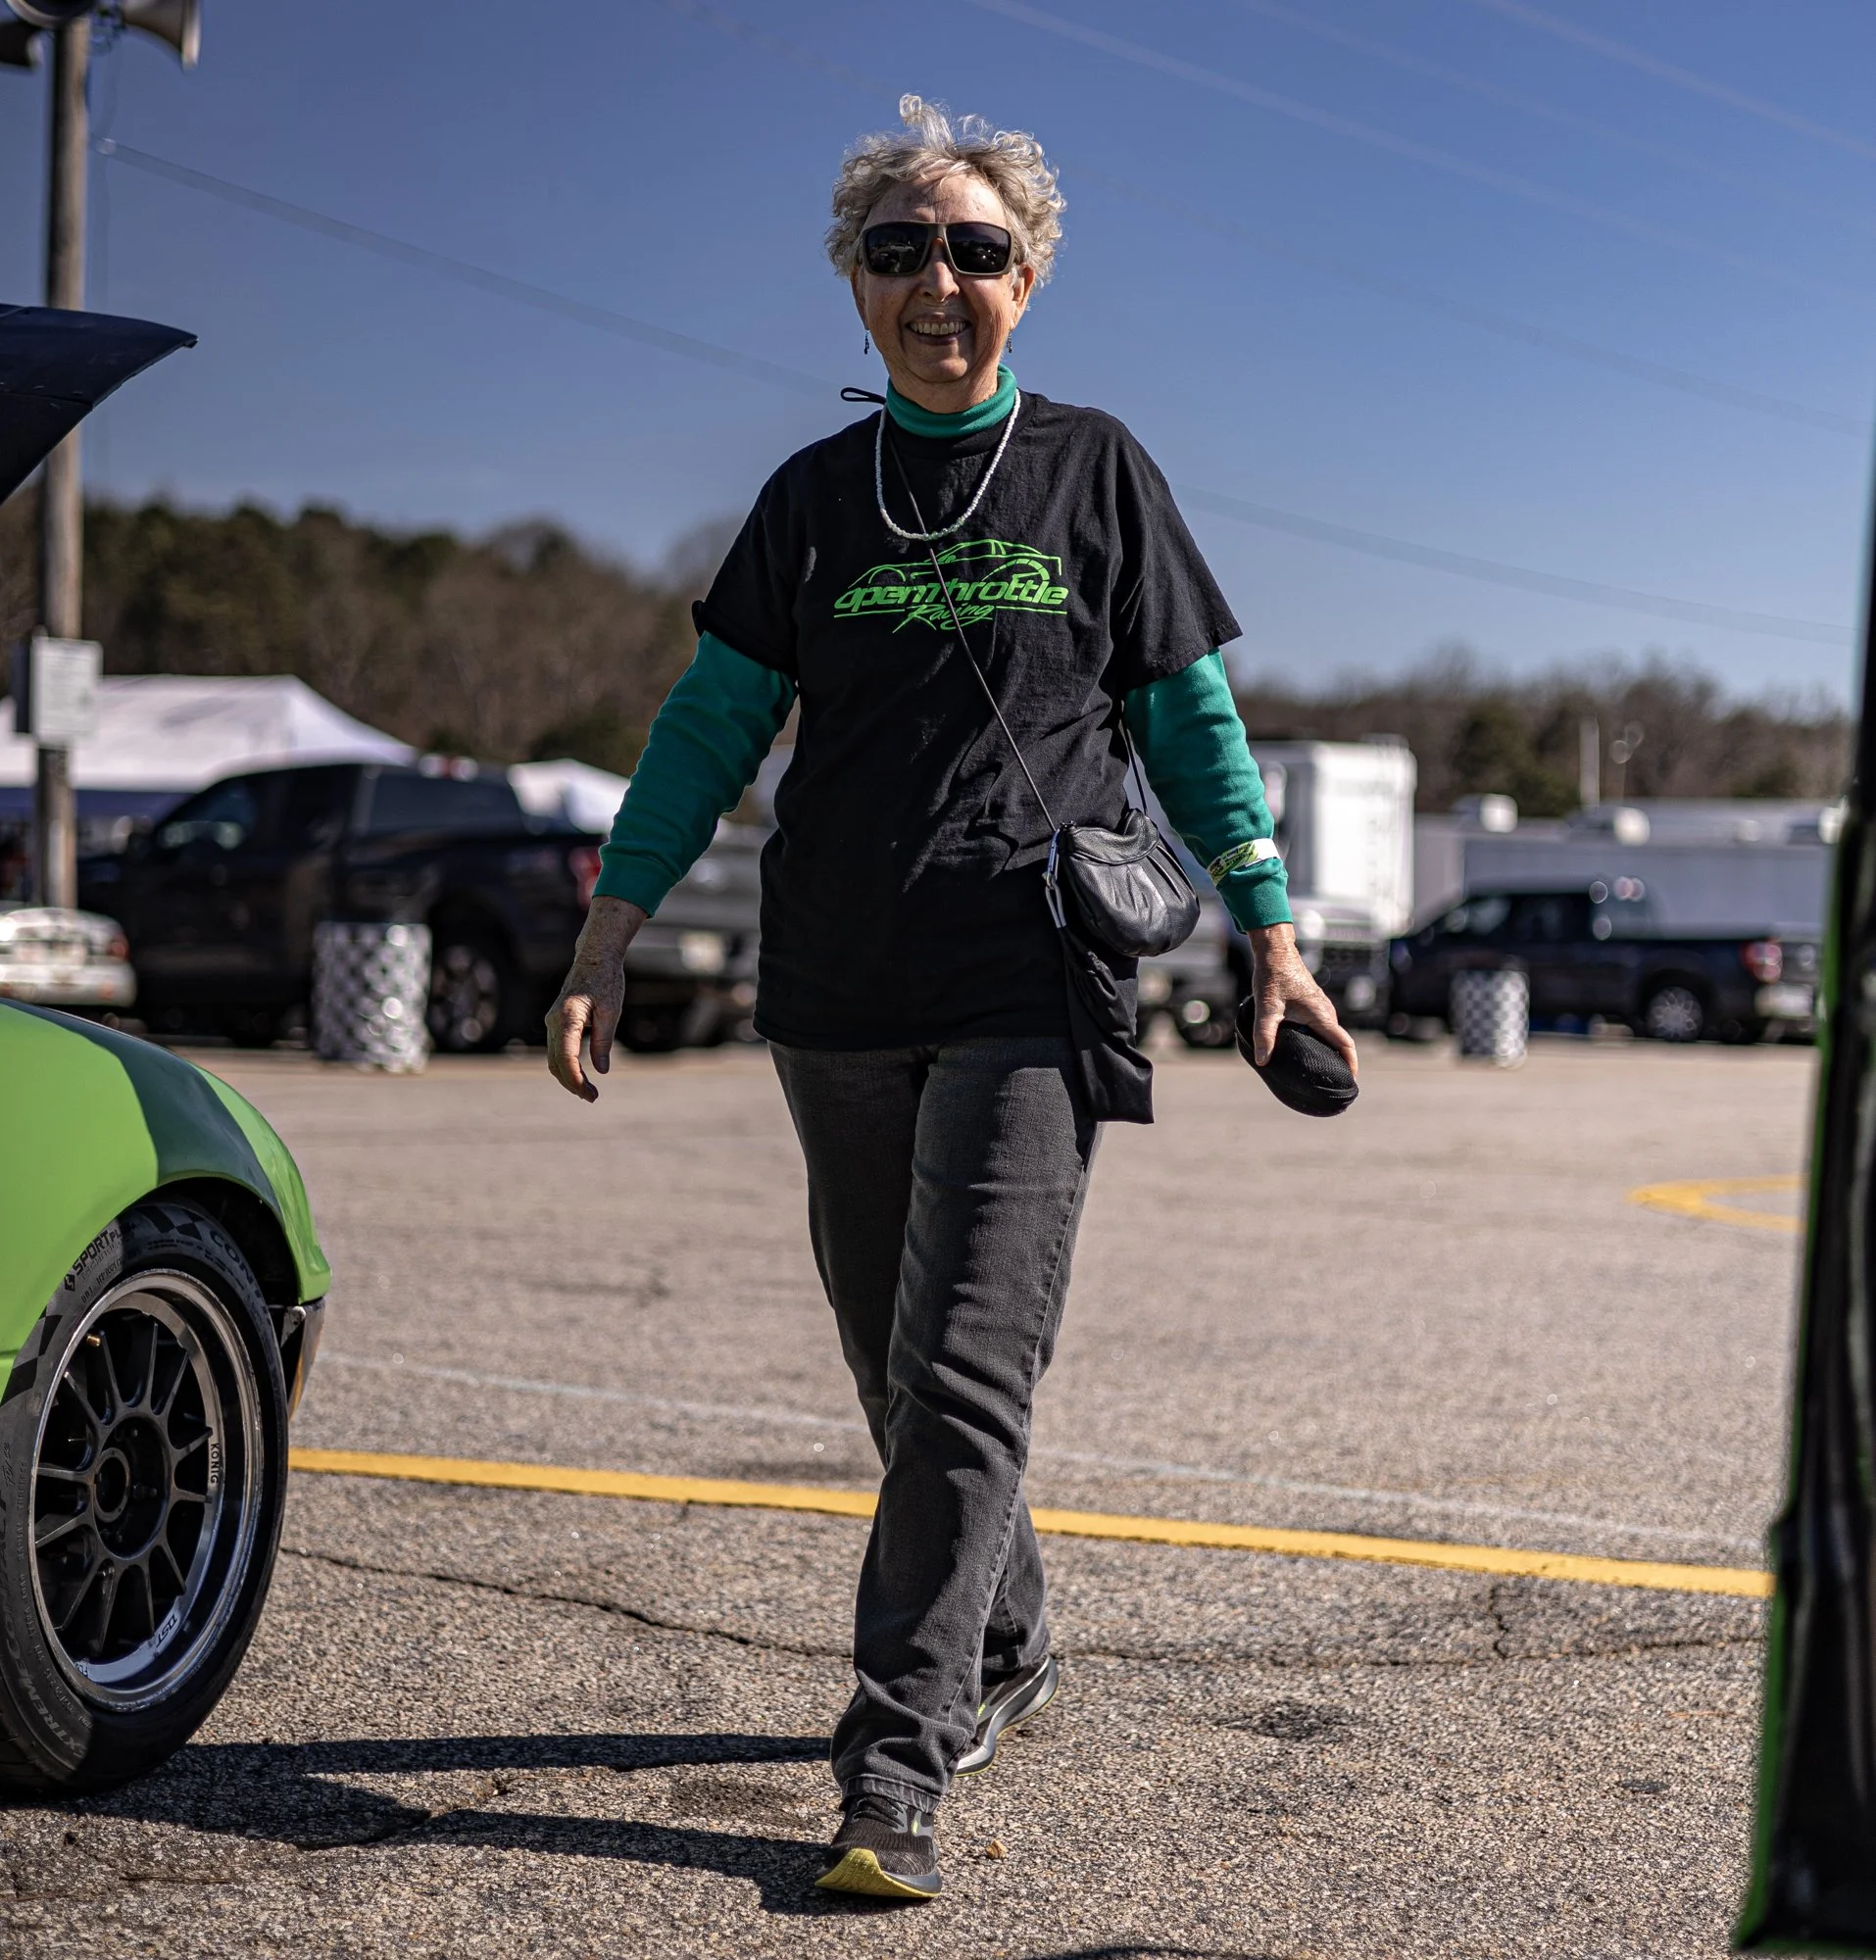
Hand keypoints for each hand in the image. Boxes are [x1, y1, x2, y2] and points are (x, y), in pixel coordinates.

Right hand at [546, 896, 646, 1100]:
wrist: (593, 958)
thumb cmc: (606, 981)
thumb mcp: (611, 1011)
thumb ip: (604, 1041)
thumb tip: (600, 1070)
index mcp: (569, 1017)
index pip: (565, 1056)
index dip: (575, 1078)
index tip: (588, 1093)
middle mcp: (554, 1021)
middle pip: (556, 1062)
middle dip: (572, 1083)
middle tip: (592, 1098)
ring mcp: (552, 1022)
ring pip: (553, 1059)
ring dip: (568, 1077)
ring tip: (589, 1092)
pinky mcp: (555, 1023)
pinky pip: (555, 1051)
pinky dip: (566, 1066)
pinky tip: (581, 1076)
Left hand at [1246, 922, 1359, 1076]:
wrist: (1275, 951)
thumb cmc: (1273, 976)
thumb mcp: (1266, 1007)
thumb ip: (1264, 1034)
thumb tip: (1263, 1061)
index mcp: (1321, 1015)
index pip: (1344, 1043)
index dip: (1351, 1063)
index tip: (1351, 1081)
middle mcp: (1326, 1012)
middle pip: (1339, 1042)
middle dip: (1340, 1062)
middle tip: (1332, 1083)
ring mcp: (1321, 1007)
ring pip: (1331, 1034)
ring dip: (1330, 1051)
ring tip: (1320, 1071)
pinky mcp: (1313, 1005)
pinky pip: (1323, 1028)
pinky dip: (1321, 1041)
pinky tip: (1307, 1050)